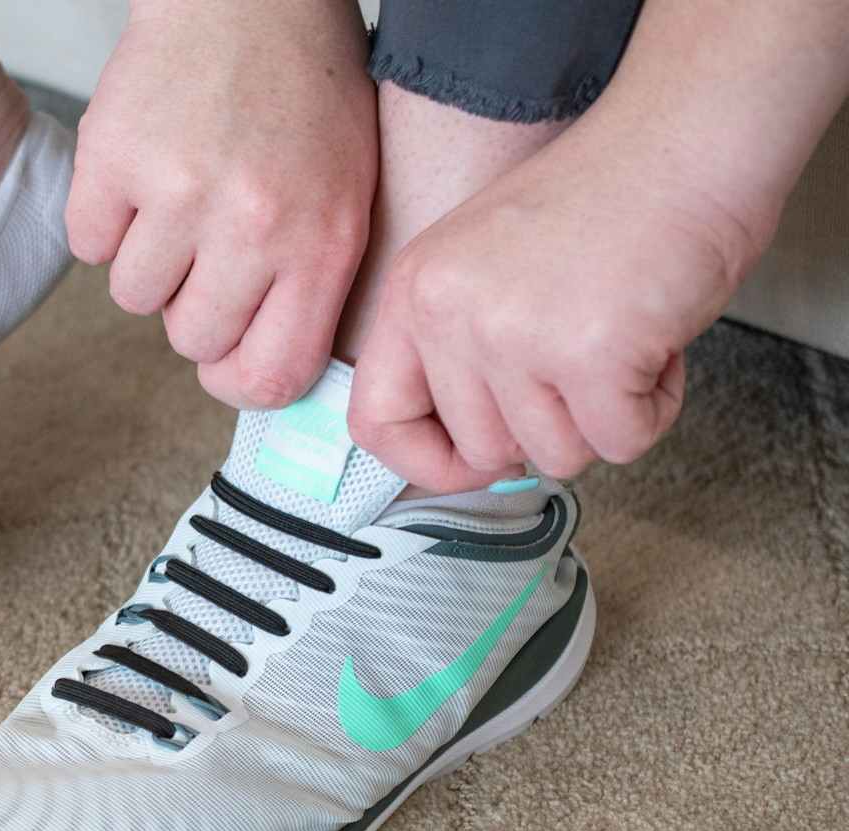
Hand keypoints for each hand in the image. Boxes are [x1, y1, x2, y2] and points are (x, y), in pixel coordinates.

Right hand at [66, 0, 376, 407]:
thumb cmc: (303, 92)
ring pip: (133, 298)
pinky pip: (86, 245)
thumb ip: (311, 287)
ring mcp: (177, 192)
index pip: (268, 377)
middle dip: (191, 304)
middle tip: (206, 246)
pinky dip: (105, 220)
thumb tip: (256, 374)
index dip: (237, 378)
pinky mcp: (112, 161)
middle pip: (190, 341)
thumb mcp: (345, 196)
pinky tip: (141, 175)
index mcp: (320, 242)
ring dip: (147, 259)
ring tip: (177, 199)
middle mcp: (252, 225)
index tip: (227, 357)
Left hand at [348, 116, 766, 490]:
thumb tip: (475, 459)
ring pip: (555, 455)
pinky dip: (654, 407)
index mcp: (415, 290)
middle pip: (484, 450)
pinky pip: (622, 442)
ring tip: (624, 337)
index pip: (376, 420)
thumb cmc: (606, 198)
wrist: (689, 135)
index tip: (476, 459)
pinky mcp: (590, 353)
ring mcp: (515, 334)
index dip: (426, 461)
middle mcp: (449, 313)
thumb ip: (461, 350)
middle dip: (547, 427)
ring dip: (605, 415)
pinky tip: (659, 342)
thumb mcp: (488, 262)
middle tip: (585, 363)